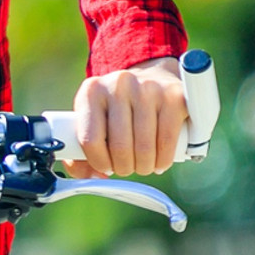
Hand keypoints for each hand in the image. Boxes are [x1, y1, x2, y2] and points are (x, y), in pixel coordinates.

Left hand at [64, 56, 186, 176]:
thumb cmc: (119, 110)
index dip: (99, 162)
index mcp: (91, 91)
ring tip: (143, 165)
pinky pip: (167, 142)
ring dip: (144, 167)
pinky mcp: (174, 98)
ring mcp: (148, 89)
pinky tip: (159, 162)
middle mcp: (118, 85)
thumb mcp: (95, 121)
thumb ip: (81, 153)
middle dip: (124, 168)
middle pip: (120, 147)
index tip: (106, 166)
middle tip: (127, 168)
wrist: (153, 79)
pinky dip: (163, 161)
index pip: (89, 139)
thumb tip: (91, 176)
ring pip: (145, 148)